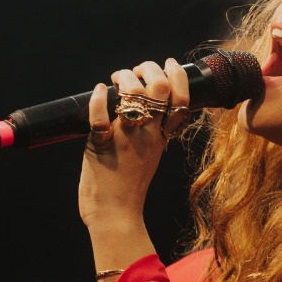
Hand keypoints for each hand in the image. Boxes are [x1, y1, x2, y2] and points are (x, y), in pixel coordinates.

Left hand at [79, 57, 190, 230]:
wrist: (114, 216)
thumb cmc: (128, 188)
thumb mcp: (150, 156)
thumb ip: (151, 134)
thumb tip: (142, 108)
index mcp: (162, 138)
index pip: (182, 101)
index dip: (178, 76)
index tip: (170, 64)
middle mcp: (147, 135)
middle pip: (160, 89)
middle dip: (150, 69)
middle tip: (138, 70)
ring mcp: (125, 139)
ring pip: (133, 96)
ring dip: (124, 78)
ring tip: (117, 79)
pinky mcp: (100, 146)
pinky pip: (100, 116)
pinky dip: (99, 98)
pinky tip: (100, 90)